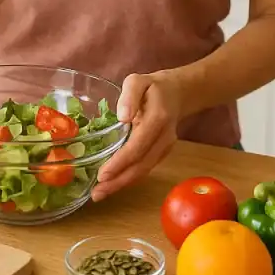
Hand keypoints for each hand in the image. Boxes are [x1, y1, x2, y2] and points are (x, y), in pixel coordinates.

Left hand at [92, 71, 182, 200]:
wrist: (178, 93)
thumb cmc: (153, 87)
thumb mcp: (138, 80)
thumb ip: (130, 95)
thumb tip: (123, 117)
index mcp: (158, 119)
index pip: (138, 146)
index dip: (120, 163)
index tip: (102, 175)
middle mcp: (164, 138)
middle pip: (142, 165)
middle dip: (119, 182)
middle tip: (97, 194)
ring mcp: (165, 147)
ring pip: (144, 170)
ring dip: (122, 184)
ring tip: (100, 194)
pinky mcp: (161, 153)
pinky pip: (145, 168)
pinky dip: (128, 178)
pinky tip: (113, 184)